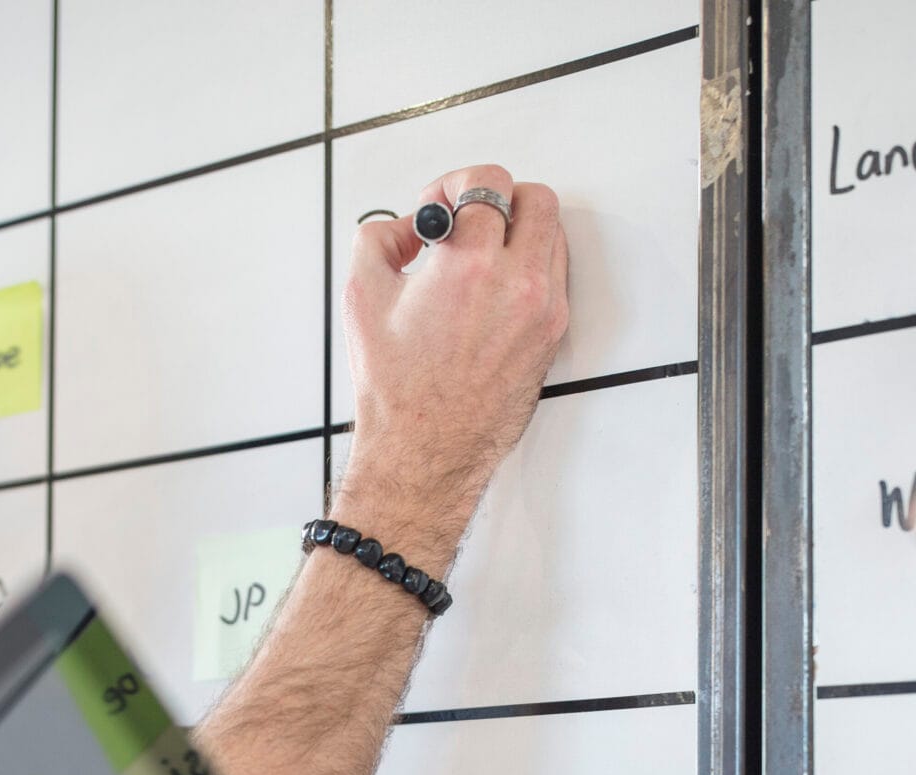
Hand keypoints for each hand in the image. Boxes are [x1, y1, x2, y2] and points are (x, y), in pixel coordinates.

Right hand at [339, 166, 570, 556]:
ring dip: (519, 231)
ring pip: (554, 235)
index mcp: (470, 267)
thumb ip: (380, 237)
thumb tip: (407, 227)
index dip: (457, 183)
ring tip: (482, 255)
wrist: (423, 449)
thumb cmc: (395, 388)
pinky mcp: (552, 334)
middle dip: (500, 198)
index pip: (488, 183)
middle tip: (469, 220)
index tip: (440, 206)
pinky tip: (495, 287)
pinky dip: (530, 267)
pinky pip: (555, 275)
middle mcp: (517, 284)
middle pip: (536, 199)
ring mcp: (543, 310)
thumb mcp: (361, 296)